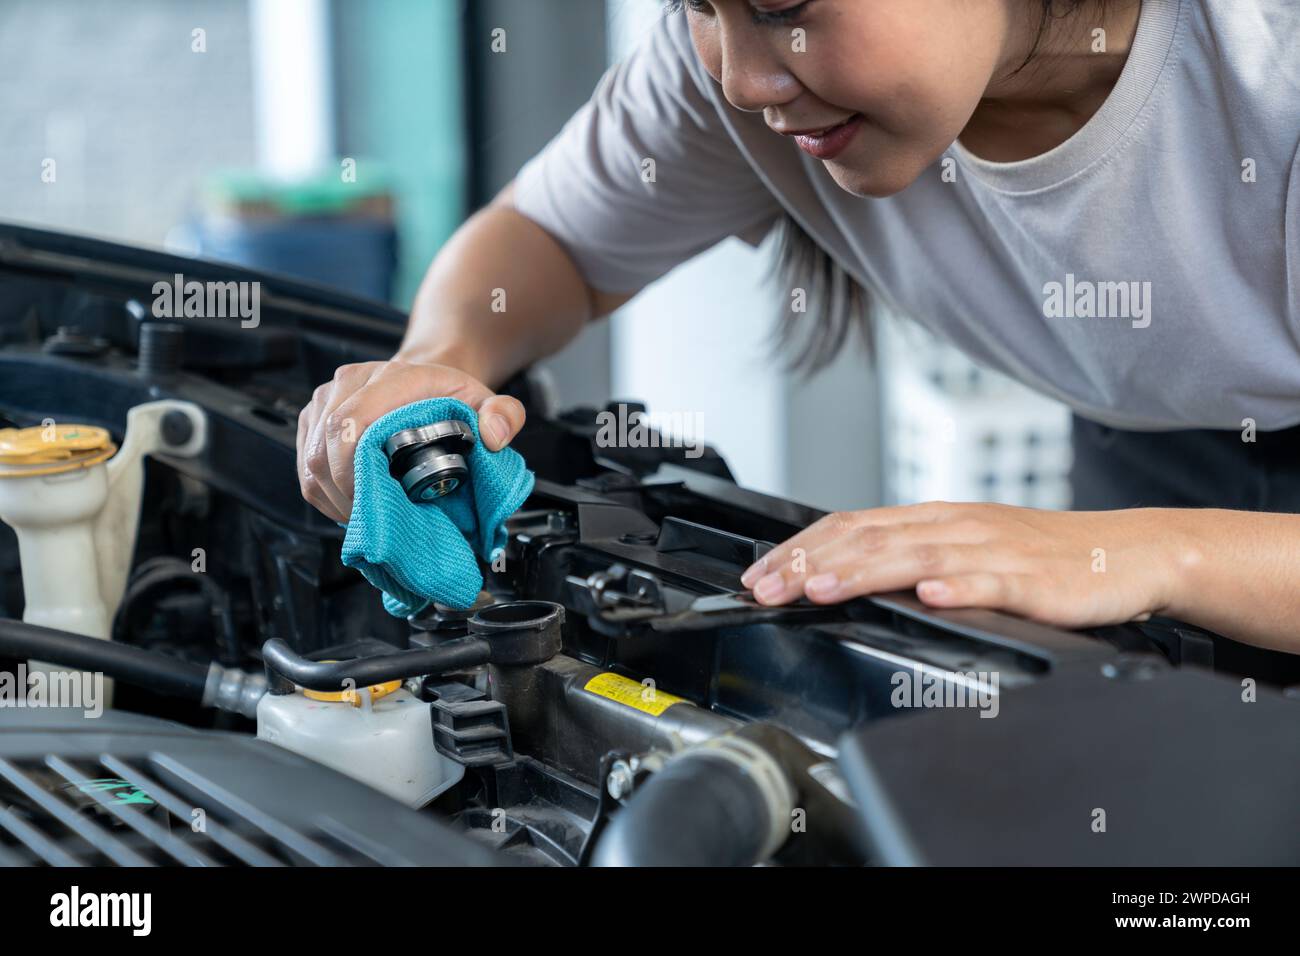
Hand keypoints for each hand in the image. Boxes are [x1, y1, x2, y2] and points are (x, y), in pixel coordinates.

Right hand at [296, 356, 525, 522]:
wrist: (426, 377)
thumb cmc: (450, 396)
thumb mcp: (486, 401)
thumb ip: (504, 414)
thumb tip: (494, 435)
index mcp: (392, 377)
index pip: (352, 421)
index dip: (355, 469)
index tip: (376, 501)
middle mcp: (352, 382)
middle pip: (326, 446)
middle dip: (346, 492)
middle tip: (373, 518)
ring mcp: (327, 399)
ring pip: (311, 458)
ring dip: (334, 496)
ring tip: (365, 514)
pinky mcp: (313, 418)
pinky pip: (306, 462)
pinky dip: (324, 491)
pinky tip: (350, 503)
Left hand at [740, 502, 1188, 629]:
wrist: (1126, 553)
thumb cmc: (1043, 555)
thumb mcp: (965, 548)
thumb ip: (910, 557)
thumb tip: (842, 573)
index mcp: (934, 519)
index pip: (850, 525)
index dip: (798, 549)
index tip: (758, 576)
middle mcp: (955, 527)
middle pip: (868, 539)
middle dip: (807, 564)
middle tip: (764, 588)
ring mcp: (993, 550)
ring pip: (915, 557)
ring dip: (862, 572)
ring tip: (820, 588)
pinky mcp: (1032, 579)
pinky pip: (990, 581)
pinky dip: (957, 586)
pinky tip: (930, 596)